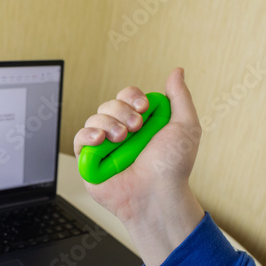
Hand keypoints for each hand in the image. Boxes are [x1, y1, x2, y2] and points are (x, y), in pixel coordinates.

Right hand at [74, 68, 204, 265]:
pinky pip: (79, 138)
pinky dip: (87, 135)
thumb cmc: (173, 167)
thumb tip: (176, 71)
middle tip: (136, 128)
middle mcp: (121, 133)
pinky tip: (100, 140)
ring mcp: (105, 146)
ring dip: (108, 124)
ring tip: (122, 139)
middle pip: (109, 105)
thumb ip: (180, 97)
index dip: (131, 97)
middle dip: (121, 112)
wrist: (157, 194)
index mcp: (141, 123)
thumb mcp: (186, 126)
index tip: (143, 108)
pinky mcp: (89, 161)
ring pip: (94, 118)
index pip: (126, 96)